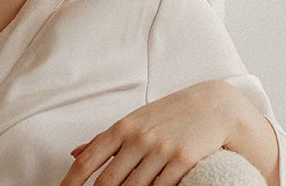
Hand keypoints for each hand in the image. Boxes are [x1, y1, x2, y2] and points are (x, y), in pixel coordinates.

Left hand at [59, 79, 235, 185]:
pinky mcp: (183, 161)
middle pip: (108, 181)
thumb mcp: (133, 121)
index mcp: (122, 128)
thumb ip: (104, 139)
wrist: (213, 106)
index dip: (72, 181)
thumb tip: (74, 153)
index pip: (89, 160)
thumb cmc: (168, 115)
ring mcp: (160, 150)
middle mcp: (138, 139)